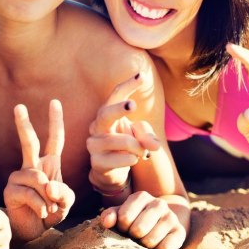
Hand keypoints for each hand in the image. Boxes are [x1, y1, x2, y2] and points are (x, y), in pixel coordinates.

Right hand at [2, 100, 74, 241]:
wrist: (33, 231)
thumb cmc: (51, 211)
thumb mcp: (66, 202)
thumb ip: (64, 193)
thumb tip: (48, 185)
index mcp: (49, 164)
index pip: (55, 139)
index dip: (56, 121)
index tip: (55, 102)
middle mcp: (32, 166)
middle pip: (29, 142)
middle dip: (23, 124)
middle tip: (18, 106)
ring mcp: (19, 177)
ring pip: (37, 178)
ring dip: (48, 198)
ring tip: (49, 209)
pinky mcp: (10, 191)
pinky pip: (31, 195)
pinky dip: (41, 206)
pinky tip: (41, 214)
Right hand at [87, 74, 160, 199]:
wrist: (111, 172)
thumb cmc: (125, 147)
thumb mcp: (140, 138)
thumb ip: (147, 137)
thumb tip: (154, 146)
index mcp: (108, 114)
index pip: (116, 95)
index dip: (128, 85)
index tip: (142, 76)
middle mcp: (97, 126)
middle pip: (105, 113)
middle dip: (118, 109)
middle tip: (133, 105)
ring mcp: (94, 144)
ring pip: (117, 141)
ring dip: (135, 147)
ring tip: (142, 153)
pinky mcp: (96, 163)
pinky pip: (116, 160)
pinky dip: (129, 160)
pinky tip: (132, 160)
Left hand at [101, 190, 185, 248]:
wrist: (158, 224)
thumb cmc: (134, 220)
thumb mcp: (120, 215)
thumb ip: (110, 216)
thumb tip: (106, 222)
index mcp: (141, 196)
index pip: (125, 218)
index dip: (121, 228)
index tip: (124, 228)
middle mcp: (159, 203)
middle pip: (138, 229)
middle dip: (133, 237)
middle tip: (134, 236)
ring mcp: (171, 217)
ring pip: (151, 240)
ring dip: (144, 245)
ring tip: (144, 240)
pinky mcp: (180, 232)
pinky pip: (165, 248)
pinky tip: (154, 246)